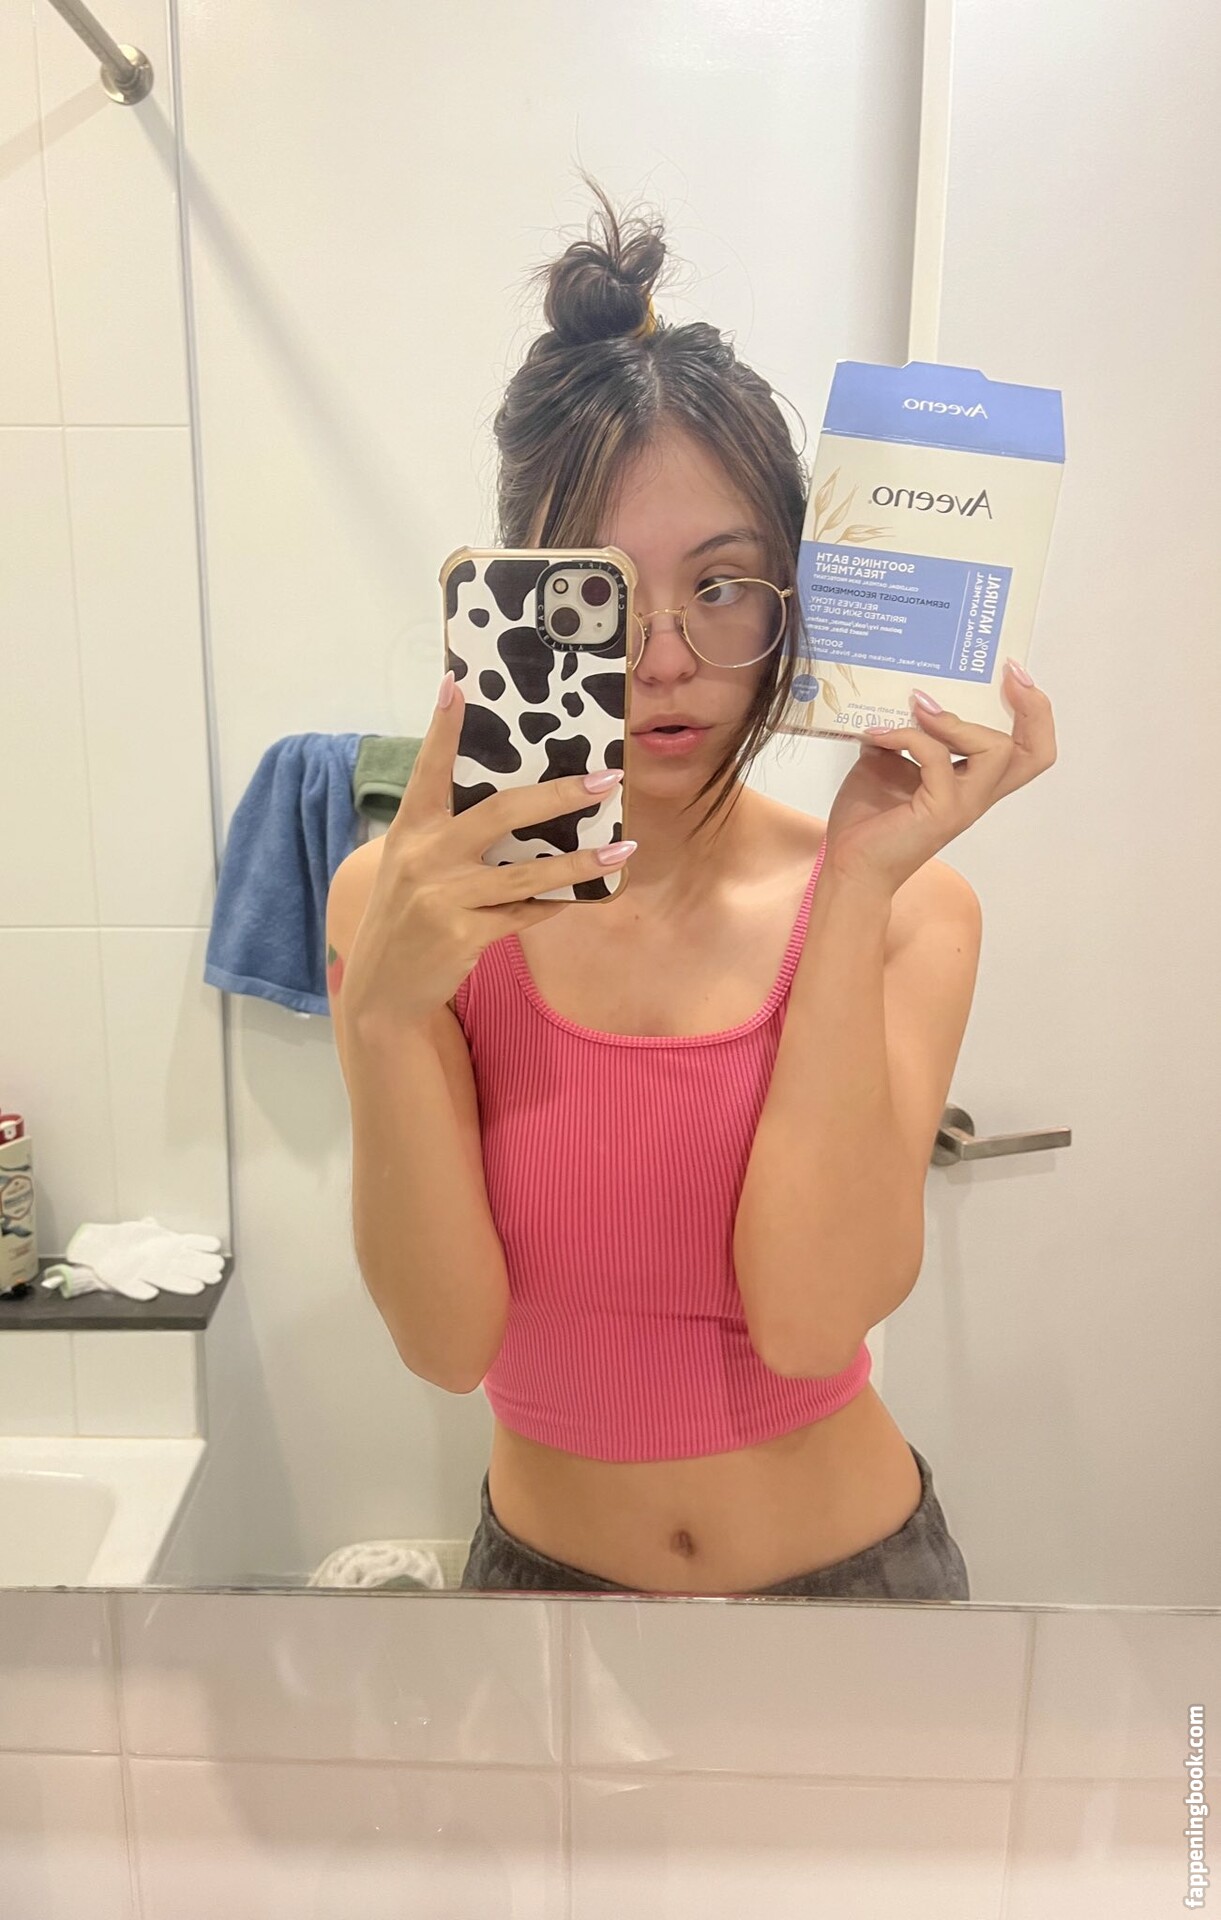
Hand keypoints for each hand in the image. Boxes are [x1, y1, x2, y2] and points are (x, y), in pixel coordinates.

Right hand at [340, 670, 634, 1033]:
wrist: (383, 990)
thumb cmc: (406, 917)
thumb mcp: (411, 866)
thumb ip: (448, 835)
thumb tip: (520, 805)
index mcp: (410, 831)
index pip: (429, 770)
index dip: (443, 728)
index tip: (457, 684)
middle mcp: (424, 857)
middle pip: (502, 814)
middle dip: (560, 794)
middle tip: (606, 779)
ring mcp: (444, 898)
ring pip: (528, 873)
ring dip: (581, 862)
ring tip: (623, 850)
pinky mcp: (463, 935)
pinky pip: (526, 914)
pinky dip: (556, 905)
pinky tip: (587, 897)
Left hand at [822, 660, 1057, 898]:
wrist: (849, 865)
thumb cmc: (867, 822)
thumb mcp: (885, 764)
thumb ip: (900, 736)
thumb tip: (891, 703)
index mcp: (972, 782)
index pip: (1026, 749)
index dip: (1033, 711)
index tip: (1014, 674)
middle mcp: (976, 793)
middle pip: (1035, 754)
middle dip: (1032, 708)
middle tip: (1009, 676)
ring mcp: (962, 803)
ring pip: (996, 751)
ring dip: (957, 720)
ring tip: (919, 706)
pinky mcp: (939, 811)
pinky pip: (937, 758)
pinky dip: (910, 736)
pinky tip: (879, 734)